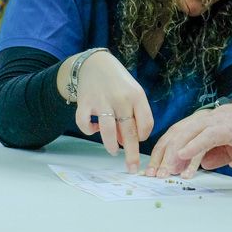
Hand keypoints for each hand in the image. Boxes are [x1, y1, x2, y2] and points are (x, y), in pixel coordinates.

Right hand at [56, 50, 153, 172]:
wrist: (95, 63)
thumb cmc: (118, 83)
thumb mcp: (132, 94)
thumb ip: (133, 116)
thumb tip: (125, 142)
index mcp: (137, 96)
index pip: (146, 125)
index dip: (143, 137)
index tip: (138, 140)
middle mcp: (121, 99)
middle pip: (130, 132)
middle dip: (131, 154)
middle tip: (132, 168)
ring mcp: (102, 100)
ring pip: (109, 132)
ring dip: (111, 145)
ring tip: (112, 151)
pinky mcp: (85, 102)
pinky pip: (85, 123)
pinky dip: (88, 130)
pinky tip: (93, 129)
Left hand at [148, 103, 231, 178]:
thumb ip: (216, 154)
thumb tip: (202, 164)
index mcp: (209, 120)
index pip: (179, 132)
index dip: (165, 150)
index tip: (156, 168)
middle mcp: (210, 116)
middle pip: (177, 132)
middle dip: (162, 154)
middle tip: (154, 173)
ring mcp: (218, 119)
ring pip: (187, 134)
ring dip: (174, 155)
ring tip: (166, 171)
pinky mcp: (228, 127)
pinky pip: (205, 137)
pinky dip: (192, 147)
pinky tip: (182, 158)